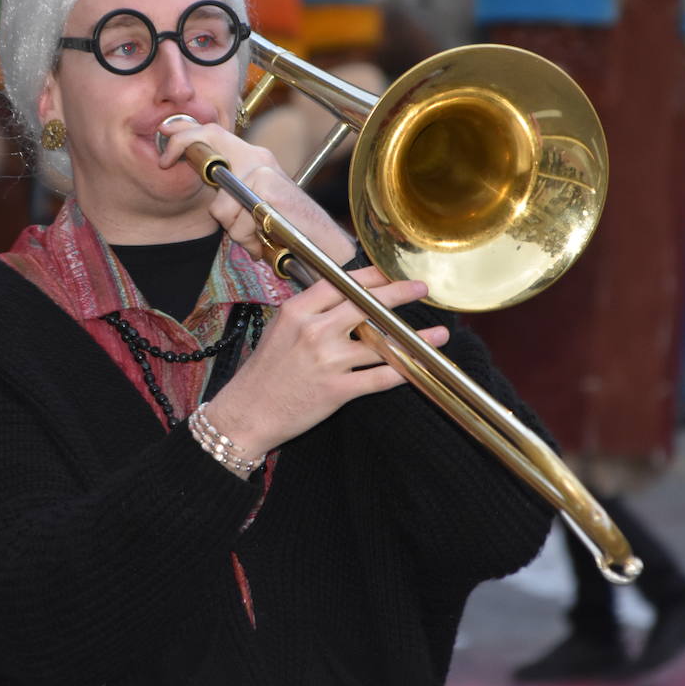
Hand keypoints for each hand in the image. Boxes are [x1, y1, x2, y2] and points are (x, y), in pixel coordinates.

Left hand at [158, 119, 355, 265]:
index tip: (164, 144)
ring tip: (256, 236)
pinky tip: (264, 240)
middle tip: (185, 180)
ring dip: (234, 230)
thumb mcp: (252, 204)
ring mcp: (263, 171)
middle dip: (197, 174)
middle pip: (209, 152)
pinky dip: (247, 237)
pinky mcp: (267, 188)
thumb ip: (229, 191)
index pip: (212, 131)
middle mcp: (258, 157)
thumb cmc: (287, 228)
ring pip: (221, 205)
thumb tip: (205, 183)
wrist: (324, 243)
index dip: (183, 134)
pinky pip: (236, 218)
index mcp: (253, 157)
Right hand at [202, 265, 449, 457]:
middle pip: (367, 304)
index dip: (373, 276)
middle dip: (400, 293)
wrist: (246, 413)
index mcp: (298, 310)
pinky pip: (380, 378)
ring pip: (382, 343)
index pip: (343, 283)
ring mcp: (328, 361)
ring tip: (438, 335)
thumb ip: (310, 310)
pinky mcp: (338, 390)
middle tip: (421, 288)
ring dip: (415, 339)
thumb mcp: (280, 328)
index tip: (392, 272)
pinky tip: (420, 366)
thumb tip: (345, 296)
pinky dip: (404, 371)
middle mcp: (314, 331)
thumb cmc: (263, 372)